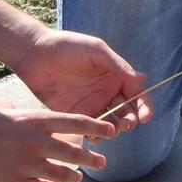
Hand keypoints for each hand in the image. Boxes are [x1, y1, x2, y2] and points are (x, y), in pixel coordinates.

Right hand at [0, 100, 116, 181]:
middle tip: (102, 163)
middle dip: (93, 159)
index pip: (76, 124)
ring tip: (78, 178)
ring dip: (73, 177)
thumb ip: (28, 117)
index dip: (97, 128)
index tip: (111, 131)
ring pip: (62, 176)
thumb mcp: (8, 107)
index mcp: (35, 120)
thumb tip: (39, 123)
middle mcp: (35, 143)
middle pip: (75, 154)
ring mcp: (25, 165)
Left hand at [15, 27, 150, 133]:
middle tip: (125, 124)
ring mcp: (92, 104)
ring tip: (110, 131)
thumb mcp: (95, 50)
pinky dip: (95, 135)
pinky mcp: (75, 114)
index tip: (145, 117)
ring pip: (110, 124)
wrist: (35, 54)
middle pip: (127, 112)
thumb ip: (118, 65)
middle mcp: (107, 92)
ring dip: (114, 130)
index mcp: (116, 76)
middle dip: (130, 121)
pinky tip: (93, 135)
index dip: (145, 107)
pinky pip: (90, 129)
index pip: (138, 94)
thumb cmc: (67, 46)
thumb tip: (143, 80)